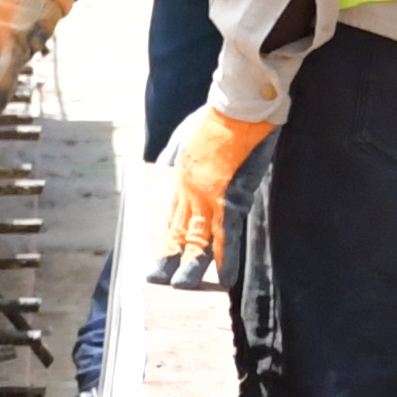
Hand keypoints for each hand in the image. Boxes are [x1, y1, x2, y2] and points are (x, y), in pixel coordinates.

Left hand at [147, 103, 276, 288]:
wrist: (237, 108)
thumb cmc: (215, 116)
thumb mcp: (183, 134)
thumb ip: (174, 152)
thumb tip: (165, 163)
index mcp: (182, 178)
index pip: (173, 216)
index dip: (168, 238)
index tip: (161, 255)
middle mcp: (191, 192)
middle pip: (179, 232)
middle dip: (170, 258)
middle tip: (159, 281)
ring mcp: (209, 198)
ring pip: (198, 241)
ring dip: (192, 267)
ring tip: (184, 288)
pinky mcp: (230, 200)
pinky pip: (227, 237)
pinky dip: (226, 260)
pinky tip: (224, 279)